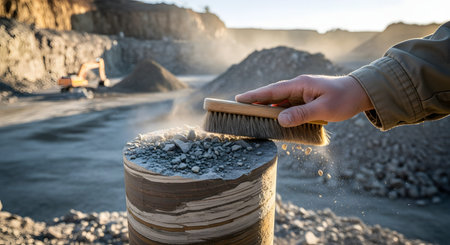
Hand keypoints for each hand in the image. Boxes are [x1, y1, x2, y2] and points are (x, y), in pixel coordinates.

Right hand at [235, 75, 373, 126]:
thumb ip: (301, 114)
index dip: (255, 95)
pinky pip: (287, 105)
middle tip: (237, 108)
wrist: (360, 93)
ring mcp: (301, 92)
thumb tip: (279, 119)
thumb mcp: (324, 109)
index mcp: (300, 84)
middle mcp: (298, 86)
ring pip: (279, 100)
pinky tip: (272, 118)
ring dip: (265, 107)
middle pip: (272, 94)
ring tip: (250, 114)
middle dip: (255, 100)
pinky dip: (278, 111)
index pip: (273, 90)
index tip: (238, 99)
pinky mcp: (305, 99)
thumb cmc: (344, 99)